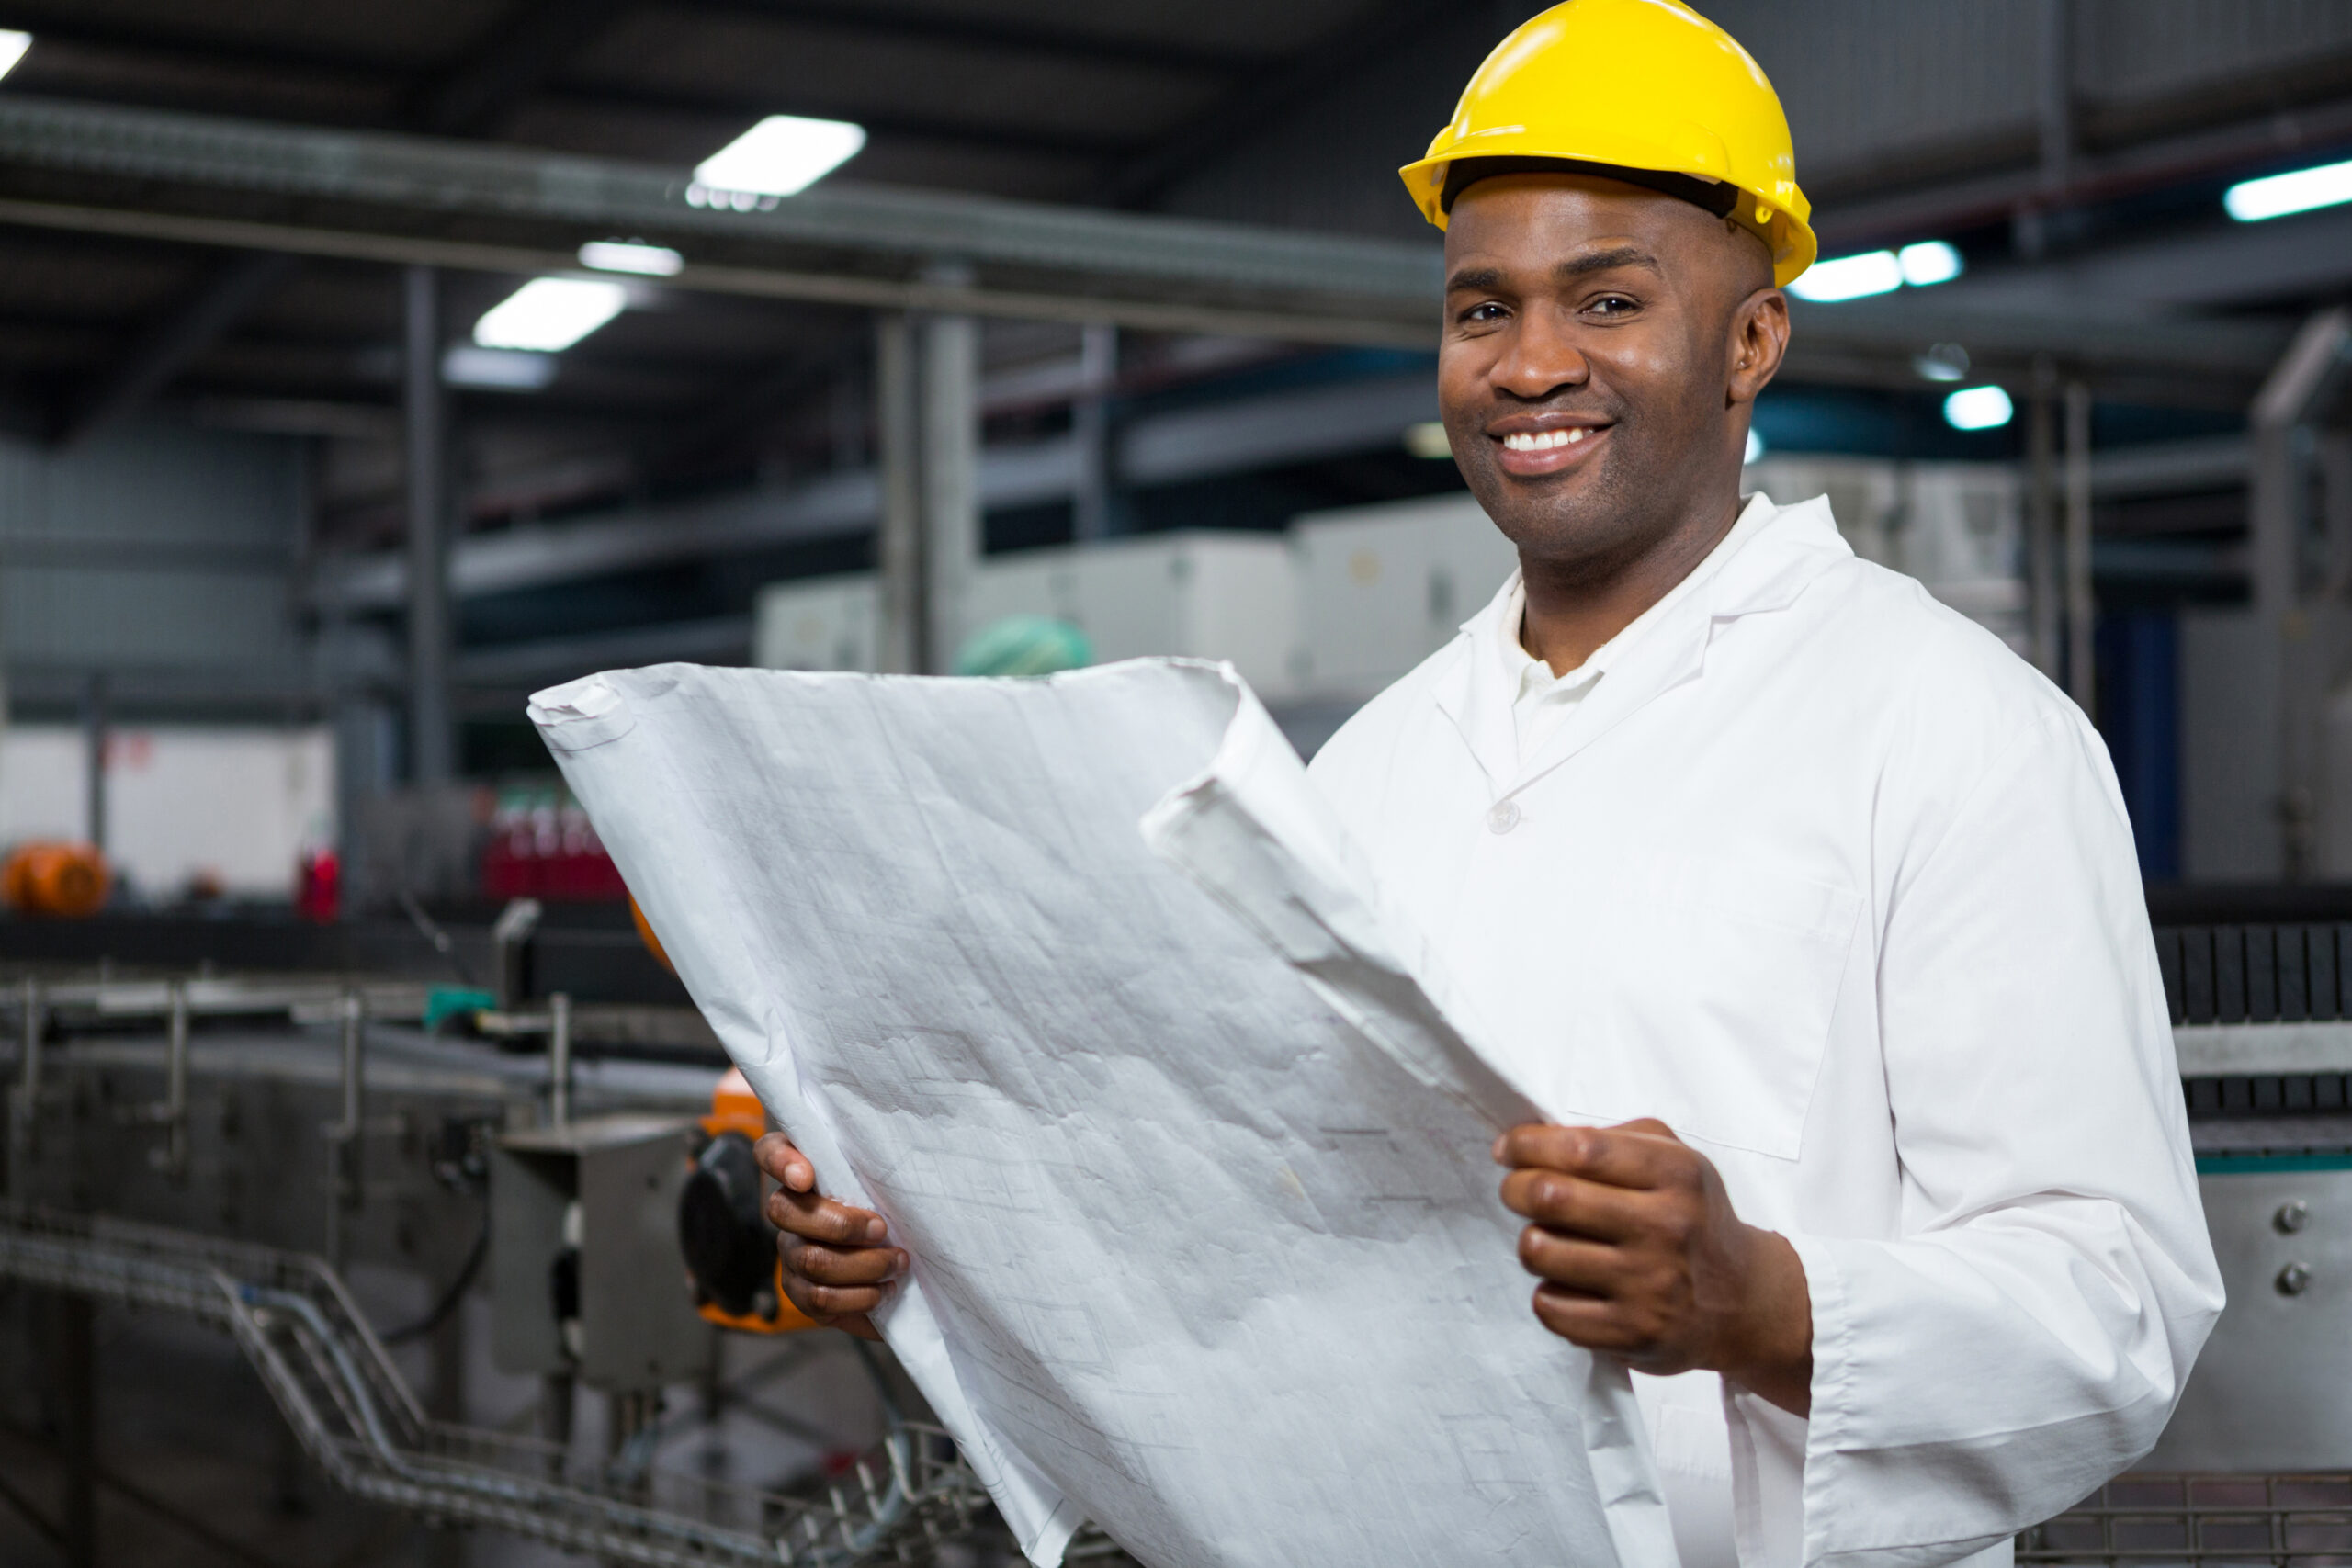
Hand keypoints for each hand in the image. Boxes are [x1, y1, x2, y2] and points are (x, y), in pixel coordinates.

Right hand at [754, 1131, 904, 1340]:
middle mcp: (787, 1212)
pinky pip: (819, 1300)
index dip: (780, 1162)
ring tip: (897, 1263)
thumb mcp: (885, 1179)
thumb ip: (875, 1159)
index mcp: (803, 1172)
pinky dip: (859, 1297)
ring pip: (810, 1261)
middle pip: (786, 1213)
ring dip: (864, 1265)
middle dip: (843, 1226)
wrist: (899, 1262)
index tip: (806, 1178)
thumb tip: (888, 1150)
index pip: (770, 1151)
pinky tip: (883, 1290)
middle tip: (883, 1230)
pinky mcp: (801, 1293)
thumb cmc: (891, 1207)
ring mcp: (790, 1254)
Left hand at [1495, 1118, 1811, 1415]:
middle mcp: (1667, 1227)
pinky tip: (1570, 1285)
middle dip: (1516, 1188)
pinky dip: (1548, 1293)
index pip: (1580, 1149)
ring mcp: (1650, 1285)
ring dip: (1532, 1242)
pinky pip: (1550, 1306)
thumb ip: (1611, 1138)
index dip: (1528, 1145)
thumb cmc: (1692, 1218)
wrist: (1743, 1301)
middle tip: (1516, 1191)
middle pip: (1550, 1196)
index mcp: (1676, 1173)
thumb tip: (1537, 1139)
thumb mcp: (1674, 1158)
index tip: (1507, 1149)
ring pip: (1540, 1250)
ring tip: (1549, 1241)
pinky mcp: (1634, 1333)